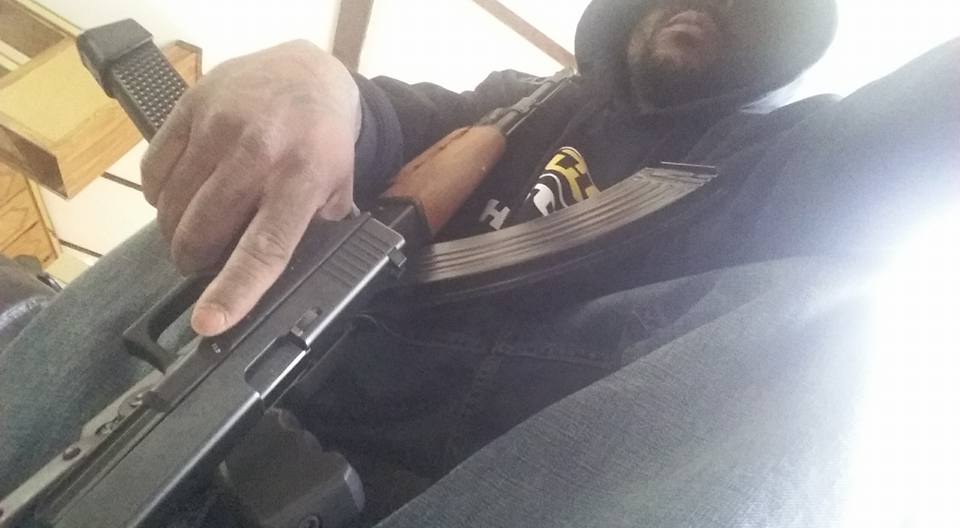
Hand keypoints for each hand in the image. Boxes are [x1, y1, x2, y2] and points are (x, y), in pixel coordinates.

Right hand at [141, 40, 360, 335]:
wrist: (307, 73)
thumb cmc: (323, 141)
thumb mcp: (337, 189)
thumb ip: (313, 232)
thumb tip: (285, 285)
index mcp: (302, 179)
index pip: (264, 247)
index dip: (234, 291)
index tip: (208, 323)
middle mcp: (258, 152)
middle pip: (203, 231)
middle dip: (195, 261)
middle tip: (202, 264)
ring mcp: (218, 126)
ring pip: (172, 206)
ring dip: (175, 232)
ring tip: (193, 228)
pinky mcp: (188, 108)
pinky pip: (153, 171)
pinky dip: (159, 195)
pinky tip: (179, 194)